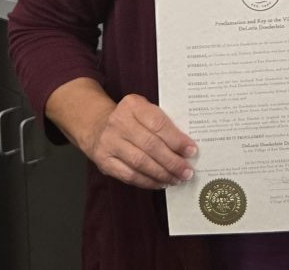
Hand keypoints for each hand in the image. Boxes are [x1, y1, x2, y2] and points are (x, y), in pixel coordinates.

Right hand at [47, 78, 196, 189]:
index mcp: (133, 105)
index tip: (191, 151)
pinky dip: (147, 181)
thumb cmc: (131, 119)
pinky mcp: (104, 160)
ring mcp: (109, 142)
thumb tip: (186, 147)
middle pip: (150, 145)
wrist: (97, 125)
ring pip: (140, 163)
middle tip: (187, 171)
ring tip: (176, 179)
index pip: (158, 124)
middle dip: (172, 161)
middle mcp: (119, 122)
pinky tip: (160, 183)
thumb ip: (163, 123)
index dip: (177, 140)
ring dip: (162, 174)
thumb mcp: (144, 110)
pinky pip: (129, 175)